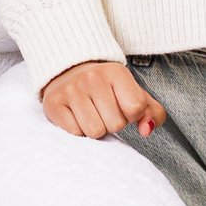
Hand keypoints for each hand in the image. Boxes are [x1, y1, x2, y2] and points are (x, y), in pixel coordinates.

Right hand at [40, 58, 166, 139]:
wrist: (69, 72)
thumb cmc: (108, 89)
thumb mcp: (134, 94)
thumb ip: (152, 113)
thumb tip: (146, 131)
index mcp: (116, 72)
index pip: (135, 108)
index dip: (132, 115)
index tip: (122, 107)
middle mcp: (92, 77)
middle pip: (115, 124)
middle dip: (112, 123)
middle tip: (103, 110)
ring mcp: (71, 89)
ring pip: (95, 132)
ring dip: (95, 129)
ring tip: (90, 114)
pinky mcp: (53, 103)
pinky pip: (75, 133)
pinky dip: (78, 130)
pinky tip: (76, 116)